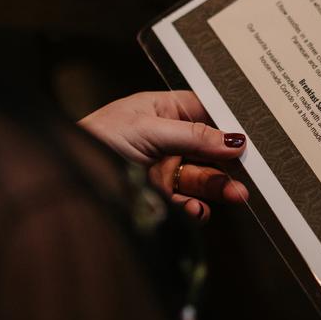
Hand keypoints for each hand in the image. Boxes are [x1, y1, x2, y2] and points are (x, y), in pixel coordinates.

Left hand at [79, 90, 249, 221]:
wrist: (66, 176)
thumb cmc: (99, 137)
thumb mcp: (150, 129)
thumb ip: (195, 135)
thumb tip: (235, 139)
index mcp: (165, 110)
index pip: (208, 113)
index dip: (230, 124)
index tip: (253, 135)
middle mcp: (168, 138)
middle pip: (211, 149)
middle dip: (230, 161)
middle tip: (252, 173)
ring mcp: (164, 168)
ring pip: (202, 177)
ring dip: (220, 186)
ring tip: (236, 195)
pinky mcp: (158, 196)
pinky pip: (186, 202)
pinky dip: (195, 208)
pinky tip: (197, 209)